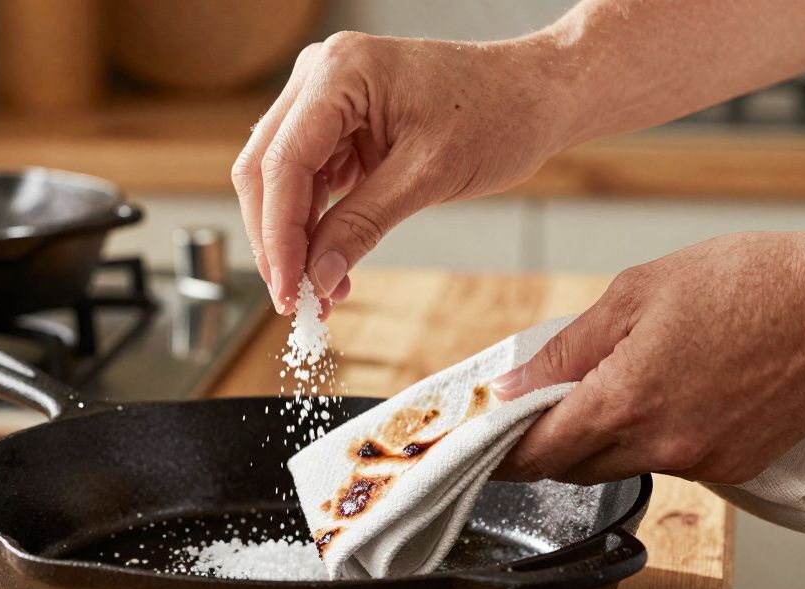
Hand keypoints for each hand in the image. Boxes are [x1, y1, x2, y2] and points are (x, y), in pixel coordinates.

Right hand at [232, 31, 574, 312]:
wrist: (538, 94)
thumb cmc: (499, 113)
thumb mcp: (428, 176)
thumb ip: (363, 225)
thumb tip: (317, 277)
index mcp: (339, 72)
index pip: (282, 163)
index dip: (279, 236)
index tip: (290, 291)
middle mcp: (321, 77)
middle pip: (266, 170)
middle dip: (278, 241)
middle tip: (295, 300)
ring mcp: (326, 100)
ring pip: (281, 181)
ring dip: (296, 240)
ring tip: (322, 292)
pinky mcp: (339, 126)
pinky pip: (309, 181)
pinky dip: (317, 226)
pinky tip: (332, 265)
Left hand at [491, 227, 804, 485]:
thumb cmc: (751, 284)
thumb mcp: (635, 294)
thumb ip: (564, 350)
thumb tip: (511, 388)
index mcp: (625, 401)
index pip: (536, 453)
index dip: (501, 451)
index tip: (481, 443)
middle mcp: (660, 445)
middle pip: (571, 466)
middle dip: (547, 441)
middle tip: (538, 404)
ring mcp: (700, 463)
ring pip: (618, 466)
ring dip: (597, 439)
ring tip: (612, 385)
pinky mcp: (732, 467)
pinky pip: (667, 463)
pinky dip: (649, 439)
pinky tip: (666, 395)